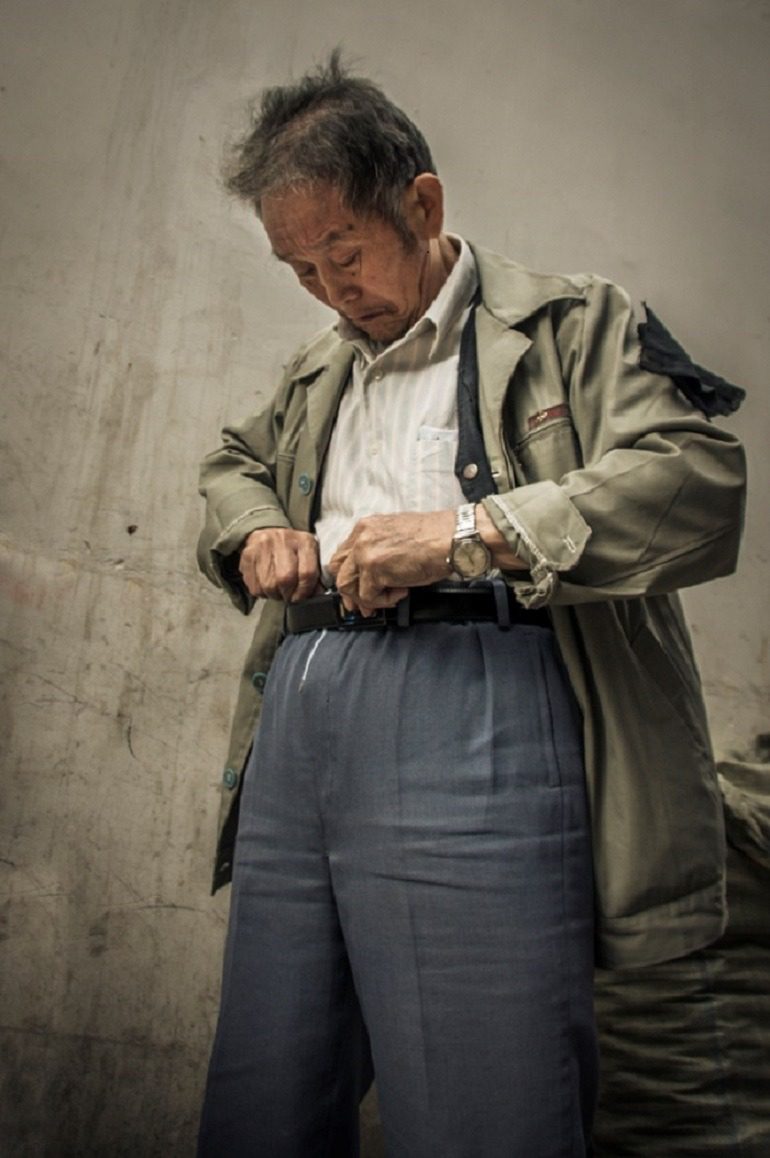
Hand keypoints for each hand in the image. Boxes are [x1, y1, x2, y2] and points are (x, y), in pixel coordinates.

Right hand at [238, 528, 320, 602]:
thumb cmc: (292, 550)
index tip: (302, 596)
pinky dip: (261, 592)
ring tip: (278, 589)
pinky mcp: (247, 555)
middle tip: (289, 595)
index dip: (304, 591)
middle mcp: (283, 539)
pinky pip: (254, 586)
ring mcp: (263, 546)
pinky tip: (266, 584)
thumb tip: (317, 594)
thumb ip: (314, 576)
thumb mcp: (310, 557)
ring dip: (274, 594)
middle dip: (288, 594)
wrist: (267, 533)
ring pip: (268, 585)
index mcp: (304, 541)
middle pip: (285, 579)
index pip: (307, 573)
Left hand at [329, 511, 454, 614]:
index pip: (343, 554)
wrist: (452, 538)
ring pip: (347, 585)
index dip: (350, 574)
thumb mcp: (398, 534)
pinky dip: (384, 601)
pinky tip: (402, 592)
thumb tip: (373, 573)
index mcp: (366, 526)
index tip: (358, 588)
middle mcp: (361, 537)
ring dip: (367, 597)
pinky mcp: (374, 569)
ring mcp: (365, 552)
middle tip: (364, 604)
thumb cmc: (435, 536)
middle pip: (338, 570)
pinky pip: (368, 596)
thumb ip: (379, 548)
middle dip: (350, 591)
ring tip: (390, 596)